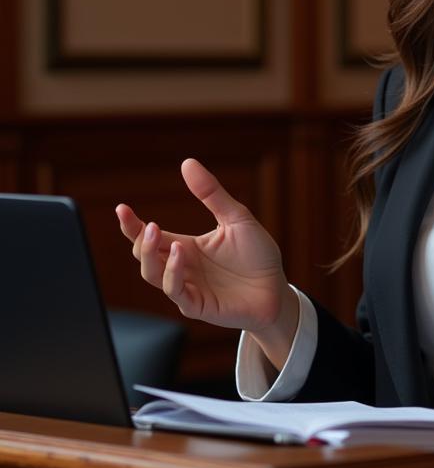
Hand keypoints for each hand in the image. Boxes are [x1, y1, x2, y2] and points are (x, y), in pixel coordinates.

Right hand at [115, 158, 297, 366]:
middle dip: (138, 239)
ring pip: (153, 274)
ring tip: (156, 233)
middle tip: (148, 224)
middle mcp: (182, 267)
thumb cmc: (257, 254)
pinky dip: (172, 273)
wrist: (277, 288)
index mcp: (186, 247)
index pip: (150, 236)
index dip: (132, 225)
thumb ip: (211, 194)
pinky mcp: (198, 305)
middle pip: (144, 255)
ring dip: (149, 255)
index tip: (121, 208)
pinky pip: (175, 292)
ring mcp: (188, 287)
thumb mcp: (236, 217)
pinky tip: (178, 253)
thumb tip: (187, 162)